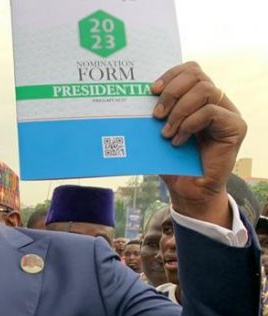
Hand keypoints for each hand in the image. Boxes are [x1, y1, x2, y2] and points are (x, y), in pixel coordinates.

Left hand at [152, 62, 246, 225]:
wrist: (188, 190)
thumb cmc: (172, 162)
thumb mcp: (159, 134)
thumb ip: (155, 115)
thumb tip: (134, 98)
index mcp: (198, 98)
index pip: (191, 70)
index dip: (171, 75)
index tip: (151, 90)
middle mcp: (216, 101)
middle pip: (197, 75)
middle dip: (172, 91)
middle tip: (156, 115)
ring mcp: (227, 113)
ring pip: (204, 90)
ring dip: (179, 111)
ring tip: (166, 133)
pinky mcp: (234, 127)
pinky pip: (211, 112)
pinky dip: (190, 124)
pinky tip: (178, 141)